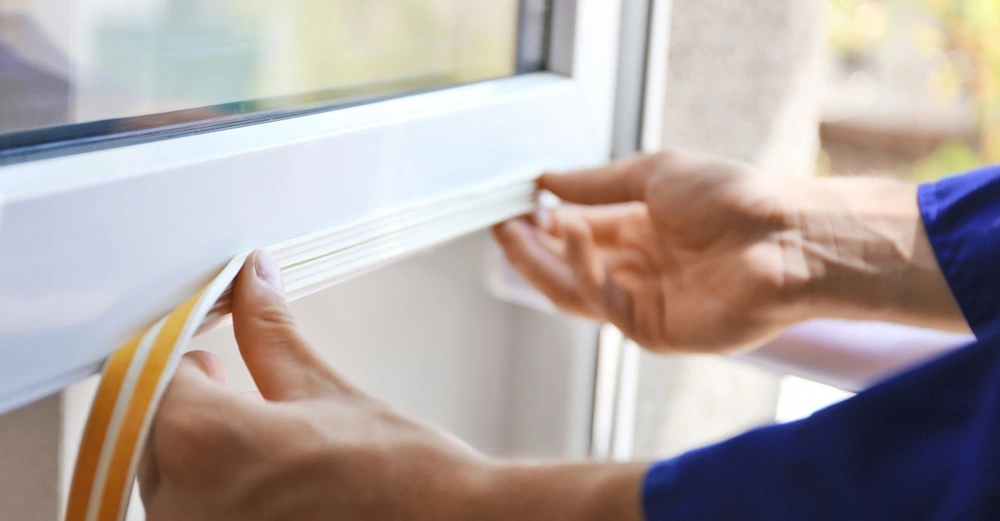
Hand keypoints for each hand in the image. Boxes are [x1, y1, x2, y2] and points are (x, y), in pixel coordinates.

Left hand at [139, 251, 644, 520]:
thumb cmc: (398, 474)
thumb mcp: (322, 388)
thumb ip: (269, 330)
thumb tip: (253, 279)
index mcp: (203, 442)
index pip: (152, 379)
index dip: (182, 356)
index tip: (204, 348)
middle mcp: (185, 504)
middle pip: (150, 430)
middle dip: (185, 402)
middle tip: (220, 376)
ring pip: (166, 476)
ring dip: (193, 445)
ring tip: (246, 425)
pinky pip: (192, 510)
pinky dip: (210, 485)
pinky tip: (255, 469)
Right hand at [495, 150, 803, 352]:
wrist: (786, 235)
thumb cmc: (735, 200)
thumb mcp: (654, 174)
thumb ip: (596, 184)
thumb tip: (547, 180)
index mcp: (641, 233)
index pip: (576, 233)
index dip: (542, 221)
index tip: (512, 203)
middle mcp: (639, 270)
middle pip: (567, 268)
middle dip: (529, 248)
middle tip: (500, 226)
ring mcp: (645, 303)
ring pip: (574, 292)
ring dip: (540, 264)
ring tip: (514, 232)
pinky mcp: (654, 331)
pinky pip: (603, 303)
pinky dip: (583, 268)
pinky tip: (571, 232)